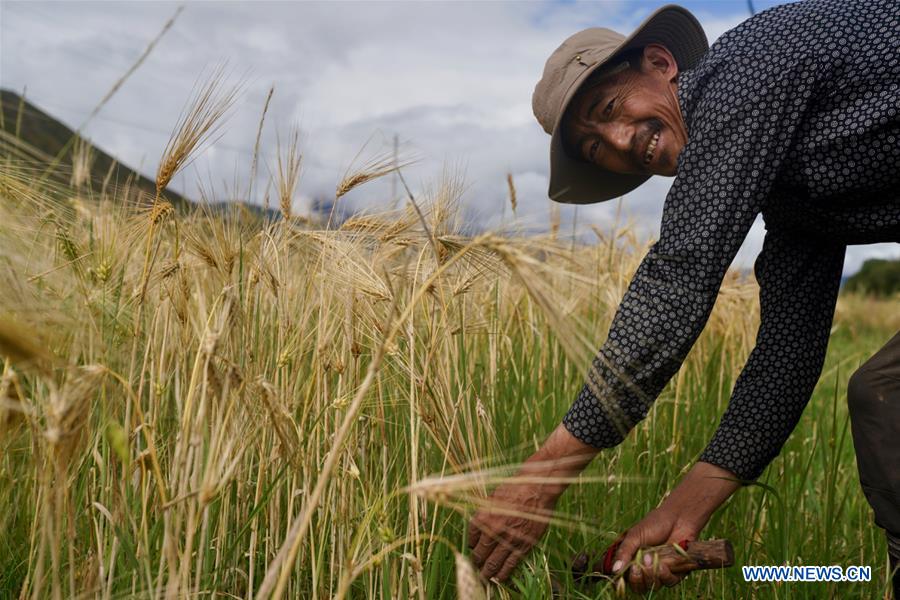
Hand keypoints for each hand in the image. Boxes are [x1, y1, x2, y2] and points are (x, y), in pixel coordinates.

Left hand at [467, 476, 558, 581]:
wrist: (536, 489)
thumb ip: (483, 513)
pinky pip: (510, 564)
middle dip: (476, 562)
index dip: (471, 546)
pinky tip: (499, 578)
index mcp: (482, 518)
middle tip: (475, 567)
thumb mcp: (492, 497)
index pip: (471, 539)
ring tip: (484, 578)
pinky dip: (503, 573)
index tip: (473, 548)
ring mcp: (508, 540)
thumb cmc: (514, 488)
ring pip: (493, 563)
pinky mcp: (523, 545)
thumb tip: (478, 525)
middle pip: (479, 554)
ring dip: (487, 572)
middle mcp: (492, 531)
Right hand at [611, 461, 740, 593]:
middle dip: (636, 579)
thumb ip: (624, 552)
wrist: (679, 519)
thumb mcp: (634, 536)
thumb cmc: (654, 524)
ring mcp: (659, 572)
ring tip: (650, 558)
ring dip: (650, 575)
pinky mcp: (675, 573)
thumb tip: (614, 570)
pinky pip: (668, 583)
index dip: (621, 581)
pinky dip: (664, 575)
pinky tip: (663, 564)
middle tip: (637, 567)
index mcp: (632, 560)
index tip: (621, 575)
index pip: (623, 578)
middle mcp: (645, 569)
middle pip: (637, 587)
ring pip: (652, 586)